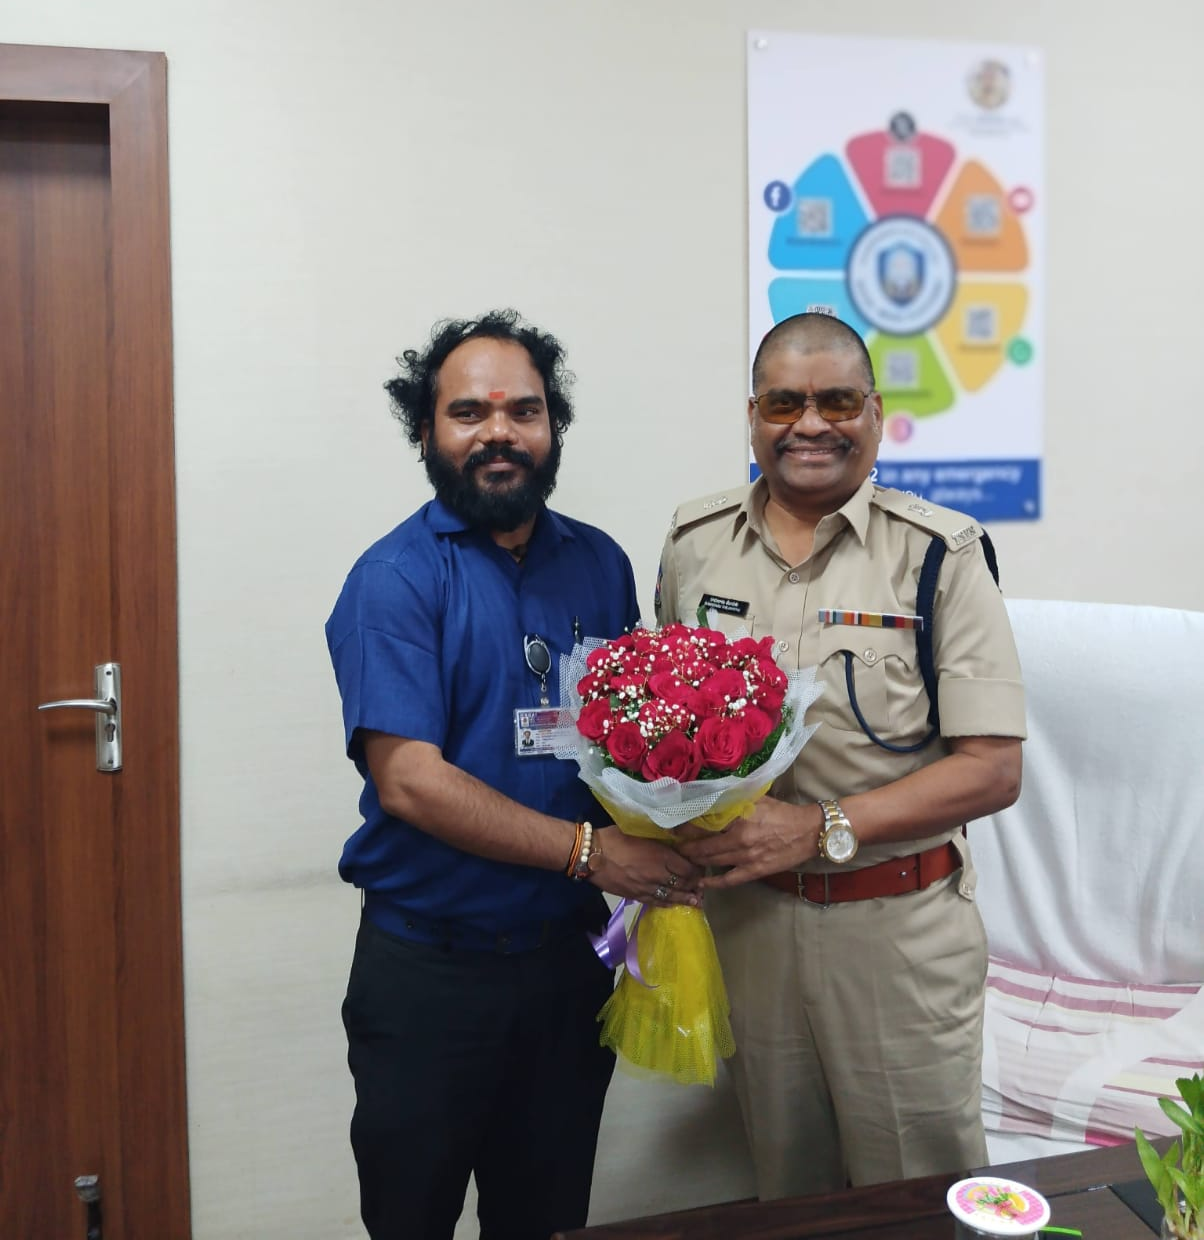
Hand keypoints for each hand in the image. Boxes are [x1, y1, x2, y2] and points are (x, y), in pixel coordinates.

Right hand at [589, 826, 702, 906]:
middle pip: (681, 883)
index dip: (697, 870)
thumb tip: (673, 836)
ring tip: (696, 902)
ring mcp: (646, 887)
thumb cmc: (614, 837)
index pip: (686, 867)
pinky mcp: (635, 895)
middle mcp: (657, 874)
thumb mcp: (640, 831)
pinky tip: (673, 905)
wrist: (591, 855)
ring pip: (671, 896)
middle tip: (702, 887)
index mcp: (660, 855)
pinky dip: (667, 904)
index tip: (701, 869)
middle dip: (694, 886)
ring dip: (685, 899)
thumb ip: (658, 837)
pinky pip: (655, 902)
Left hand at [676, 796, 819, 888]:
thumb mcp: (756, 799)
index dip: (686, 827)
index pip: (704, 823)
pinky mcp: (755, 871)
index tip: (674, 827)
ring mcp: (746, 857)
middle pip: (704, 845)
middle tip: (675, 846)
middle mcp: (739, 837)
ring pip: (712, 861)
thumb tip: (711, 796)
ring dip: (696, 860)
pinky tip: (701, 883)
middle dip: (686, 846)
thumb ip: (734, 799)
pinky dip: (714, 882)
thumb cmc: (782, 813)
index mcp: (739, 817)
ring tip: (684, 859)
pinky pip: (729, 880)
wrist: (808, 832)